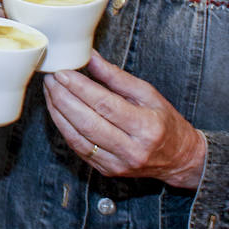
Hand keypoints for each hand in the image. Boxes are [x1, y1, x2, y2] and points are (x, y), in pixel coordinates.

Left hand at [43, 53, 206, 188]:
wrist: (178, 159)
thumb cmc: (165, 123)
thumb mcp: (148, 94)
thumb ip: (117, 77)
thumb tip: (91, 58)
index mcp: (146, 127)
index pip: (105, 105)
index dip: (80, 88)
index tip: (64, 72)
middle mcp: (132, 149)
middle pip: (87, 122)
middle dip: (63, 98)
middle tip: (51, 78)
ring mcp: (117, 164)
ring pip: (77, 138)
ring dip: (58, 112)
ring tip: (50, 91)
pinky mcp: (106, 171)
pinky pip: (78, 148)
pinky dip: (64, 127)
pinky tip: (57, 111)